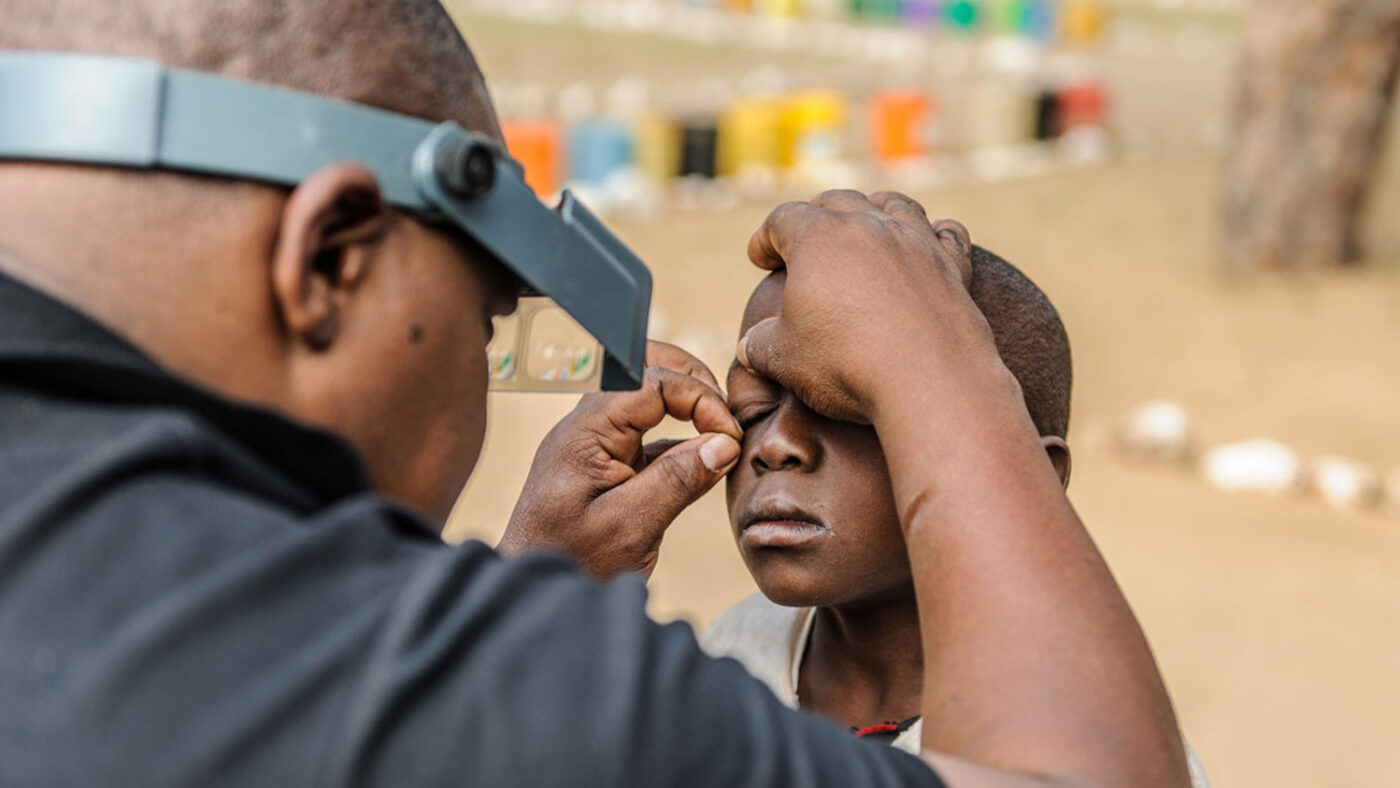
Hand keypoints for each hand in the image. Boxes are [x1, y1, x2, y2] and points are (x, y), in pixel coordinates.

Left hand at [498, 341, 741, 578]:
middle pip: (647, 371)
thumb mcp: (630, 525)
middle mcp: (589, 425)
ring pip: (650, 398)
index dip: (700, 398)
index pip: (652, 381)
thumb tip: (724, 443)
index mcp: (587, 429)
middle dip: (694, 383)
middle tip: (728, 416)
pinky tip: (705, 461)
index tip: (730, 434)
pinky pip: (650, 434)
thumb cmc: (571, 562)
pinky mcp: (609, 464)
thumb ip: (678, 479)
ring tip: (724, 436)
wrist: (537, 597)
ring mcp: (598, 443)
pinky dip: (682, 438)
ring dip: (689, 407)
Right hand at [737, 190, 991, 424]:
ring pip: (894, 204)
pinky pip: (948, 233)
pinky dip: (936, 233)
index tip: (760, 258)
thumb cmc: (845, 365)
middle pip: (838, 200)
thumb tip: (750, 345)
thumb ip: (760, 345)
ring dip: (876, 208)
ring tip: (867, 223)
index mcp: (818, 238)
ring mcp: (916, 241)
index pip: (782, 220)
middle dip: (816, 214)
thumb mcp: (784, 359)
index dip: (765, 238)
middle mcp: (869, 226)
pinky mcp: (954, 267)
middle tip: (805, 236)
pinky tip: (931, 241)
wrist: (927, 381)